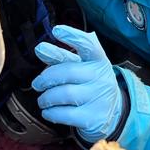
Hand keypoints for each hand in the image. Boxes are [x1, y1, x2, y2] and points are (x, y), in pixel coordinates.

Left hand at [32, 25, 124, 142]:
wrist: (112, 114)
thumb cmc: (89, 85)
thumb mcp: (80, 68)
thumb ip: (60, 58)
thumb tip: (40, 48)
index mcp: (99, 61)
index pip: (89, 45)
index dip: (72, 36)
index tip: (57, 30)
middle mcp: (102, 78)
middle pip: (67, 72)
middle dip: (46, 78)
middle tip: (37, 84)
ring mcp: (99, 99)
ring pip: (64, 94)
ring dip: (46, 97)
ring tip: (43, 99)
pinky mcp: (92, 119)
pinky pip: (64, 114)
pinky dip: (50, 112)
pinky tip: (49, 111)